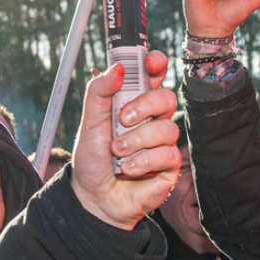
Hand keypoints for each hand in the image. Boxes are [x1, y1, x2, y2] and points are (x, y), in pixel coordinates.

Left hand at [71, 49, 179, 228]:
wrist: (94, 197)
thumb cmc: (93, 160)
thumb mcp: (89, 122)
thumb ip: (99, 92)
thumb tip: (117, 67)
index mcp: (134, 103)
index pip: (153, 76)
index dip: (156, 64)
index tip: (149, 62)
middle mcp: (152, 120)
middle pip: (166, 97)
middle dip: (145, 105)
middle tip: (122, 119)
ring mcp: (162, 142)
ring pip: (167, 128)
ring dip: (137, 140)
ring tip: (117, 152)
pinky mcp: (170, 166)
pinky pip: (168, 154)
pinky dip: (144, 160)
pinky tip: (130, 168)